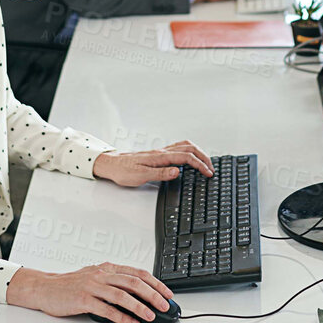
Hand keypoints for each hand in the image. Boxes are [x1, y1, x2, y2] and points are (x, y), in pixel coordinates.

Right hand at [7, 263, 173, 322]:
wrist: (45, 288)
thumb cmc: (71, 285)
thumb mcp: (96, 276)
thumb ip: (115, 282)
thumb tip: (139, 294)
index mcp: (108, 268)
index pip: (138, 273)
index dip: (156, 283)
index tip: (167, 294)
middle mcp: (102, 274)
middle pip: (134, 282)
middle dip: (153, 295)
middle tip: (164, 306)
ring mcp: (92, 286)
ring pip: (122, 295)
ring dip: (139, 307)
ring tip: (150, 316)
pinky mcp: (83, 299)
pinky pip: (106, 309)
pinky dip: (121, 317)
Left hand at [93, 140, 213, 184]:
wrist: (111, 164)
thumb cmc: (123, 171)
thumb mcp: (140, 176)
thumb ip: (160, 174)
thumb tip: (178, 171)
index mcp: (160, 156)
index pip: (186, 157)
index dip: (200, 165)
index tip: (208, 172)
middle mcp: (162, 151)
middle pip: (190, 148)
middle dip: (204, 157)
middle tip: (211, 168)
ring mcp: (161, 151)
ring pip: (185, 146)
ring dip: (198, 152)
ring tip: (205, 162)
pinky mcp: (158, 154)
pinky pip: (179, 148)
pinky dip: (190, 151)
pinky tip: (190, 158)